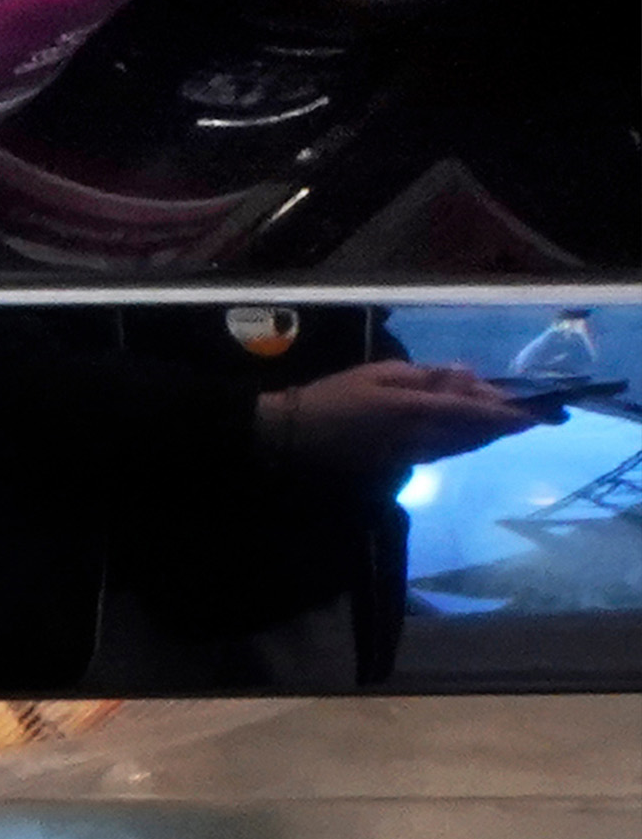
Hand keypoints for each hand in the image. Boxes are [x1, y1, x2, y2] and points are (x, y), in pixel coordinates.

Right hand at [262, 363, 544, 479]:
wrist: (295, 436)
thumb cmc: (333, 397)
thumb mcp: (379, 373)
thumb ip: (426, 376)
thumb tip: (466, 377)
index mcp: (416, 410)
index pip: (478, 413)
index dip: (513, 414)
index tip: (543, 413)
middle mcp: (423, 437)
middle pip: (479, 434)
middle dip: (509, 425)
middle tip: (536, 416)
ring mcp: (415, 455)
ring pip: (467, 445)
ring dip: (491, 434)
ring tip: (511, 422)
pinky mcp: (406, 465)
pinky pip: (448, 452)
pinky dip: (469, 441)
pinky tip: (473, 433)